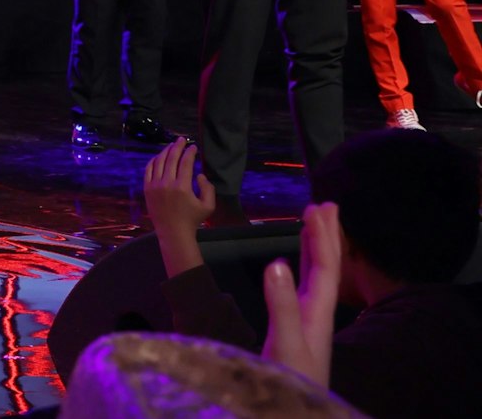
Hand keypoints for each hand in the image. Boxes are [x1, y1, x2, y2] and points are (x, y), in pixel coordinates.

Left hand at [143, 138, 214, 276]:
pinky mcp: (147, 189)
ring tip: (172, 145)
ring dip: (165, 151)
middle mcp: (166, 184)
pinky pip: (148, 170)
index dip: (190, 152)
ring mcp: (154, 186)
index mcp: (182, 187)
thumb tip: (199, 174)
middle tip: (182, 139)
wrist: (173, 232)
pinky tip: (159, 156)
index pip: (185, 163)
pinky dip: (154, 160)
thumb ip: (208, 188)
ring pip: (159, 162)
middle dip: (177, 146)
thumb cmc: (192, 220)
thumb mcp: (208, 206)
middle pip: (171, 158)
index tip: (193, 146)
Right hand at [263, 202, 342, 387]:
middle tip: (325, 204)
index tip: (317, 207)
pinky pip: (304, 288)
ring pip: (317, 276)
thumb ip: (282, 305)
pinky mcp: (297, 328)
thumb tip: (276, 263)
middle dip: (326, 235)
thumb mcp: (285, 342)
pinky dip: (301, 270)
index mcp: (317, 312)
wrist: (295, 410)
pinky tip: (294, 268)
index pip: (325, 267)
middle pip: (327, 267)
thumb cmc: (290, 380)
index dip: (322, 236)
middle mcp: (317, 312)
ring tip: (314, 226)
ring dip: (316, 249)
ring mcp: (308, 320)